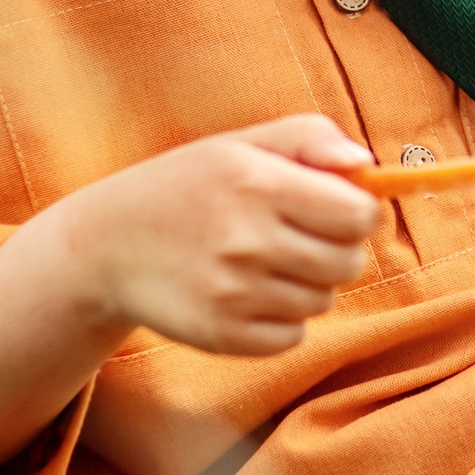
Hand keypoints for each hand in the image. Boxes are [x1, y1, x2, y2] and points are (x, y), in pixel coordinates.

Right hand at [58, 112, 381, 355]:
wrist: (108, 245)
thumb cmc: (189, 185)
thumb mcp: (242, 144)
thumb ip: (310, 138)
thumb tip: (366, 165)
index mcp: (257, 183)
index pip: (359, 214)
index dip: (360, 211)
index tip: (338, 207)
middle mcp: (246, 241)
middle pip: (349, 262)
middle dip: (338, 248)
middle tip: (301, 234)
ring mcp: (233, 294)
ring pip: (322, 300)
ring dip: (307, 282)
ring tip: (264, 261)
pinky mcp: (223, 336)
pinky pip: (293, 336)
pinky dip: (282, 318)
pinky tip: (248, 292)